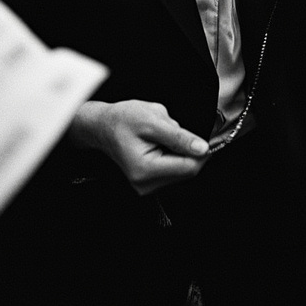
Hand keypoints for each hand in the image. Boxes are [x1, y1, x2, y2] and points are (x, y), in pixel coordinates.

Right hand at [69, 99, 208, 195]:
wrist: (103, 125)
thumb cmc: (124, 119)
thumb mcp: (154, 121)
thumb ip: (180, 137)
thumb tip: (202, 148)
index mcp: (146, 170)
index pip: (189, 167)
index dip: (201, 151)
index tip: (202, 134)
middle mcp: (145, 184)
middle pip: (187, 171)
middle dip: (188, 149)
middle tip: (174, 131)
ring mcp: (146, 185)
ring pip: (182, 170)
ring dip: (181, 151)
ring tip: (164, 136)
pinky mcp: (149, 181)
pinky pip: (173, 169)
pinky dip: (174, 154)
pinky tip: (162, 143)